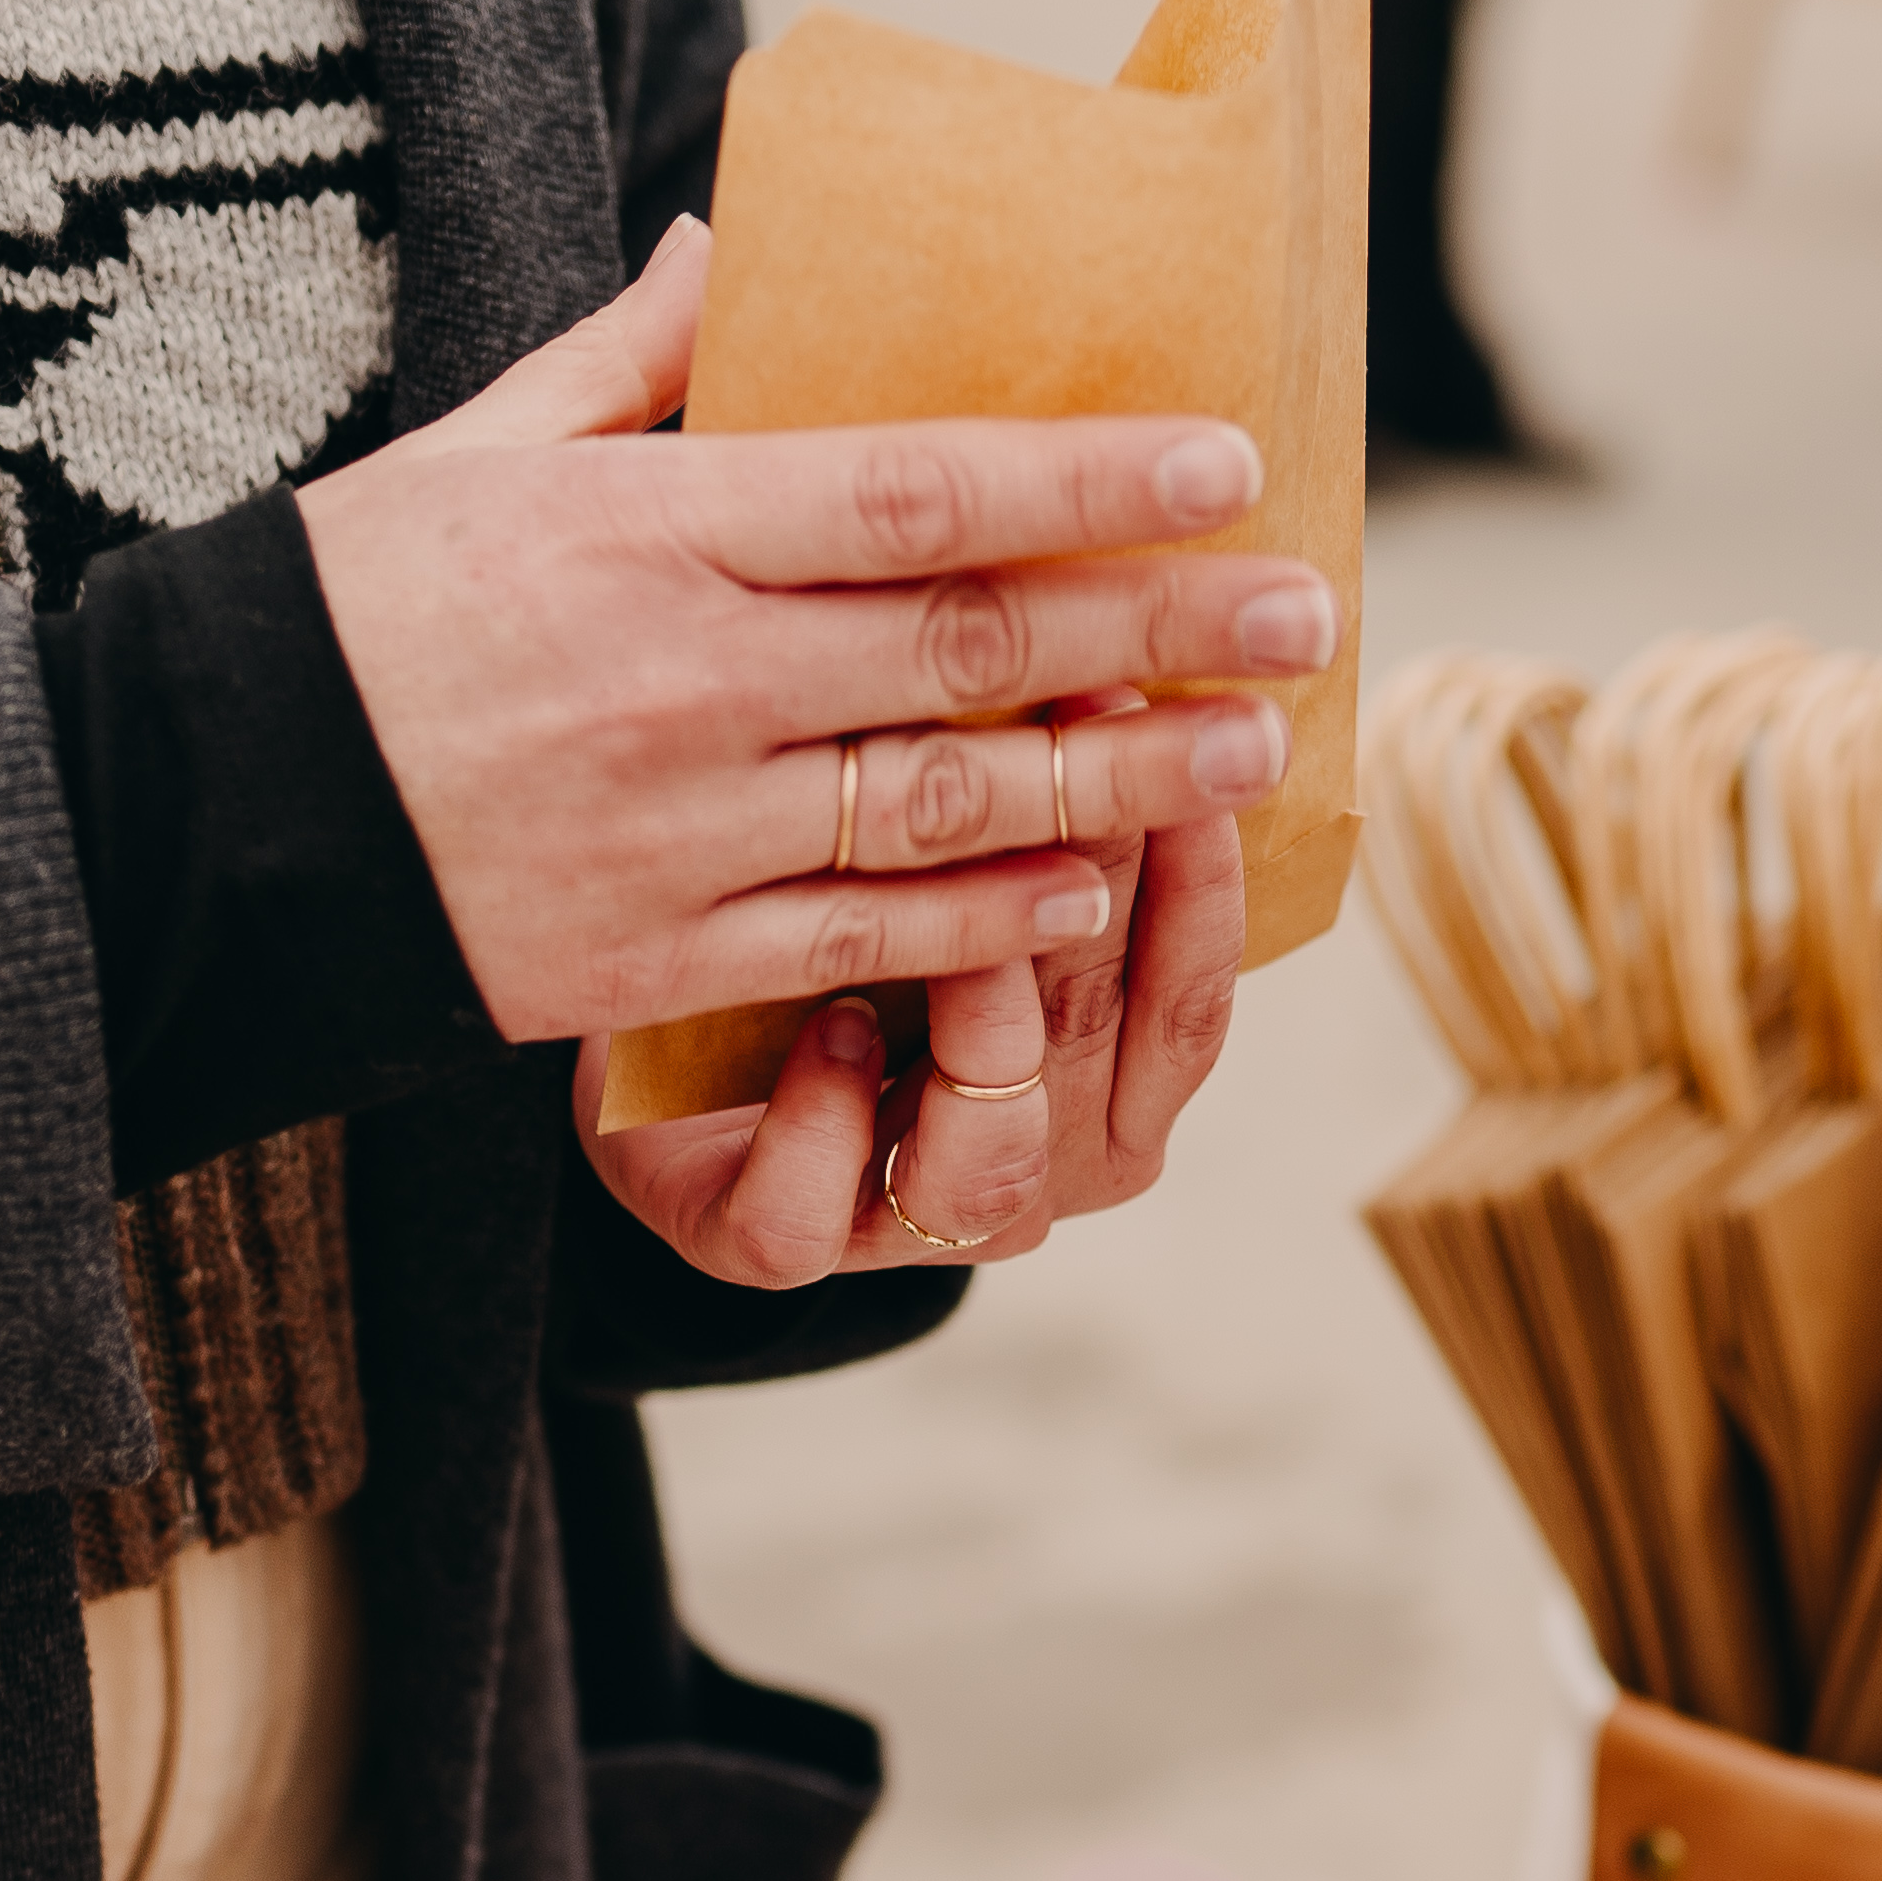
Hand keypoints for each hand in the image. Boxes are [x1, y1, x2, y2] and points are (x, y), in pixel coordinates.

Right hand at [296, 219, 1332, 1054]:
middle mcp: (687, 681)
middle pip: (974, 650)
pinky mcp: (654, 959)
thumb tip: (745, 247)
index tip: (1226, 460)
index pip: (921, 491)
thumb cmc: (340, 615)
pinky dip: (990, 924)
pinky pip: (858, 941)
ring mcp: (680, 833)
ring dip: (1118, 785)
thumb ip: (633, 362)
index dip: (1089, 479)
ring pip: (946, 806)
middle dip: (1160, 632)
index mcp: (652, 530)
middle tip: (1305, 615)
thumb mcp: (476, 449)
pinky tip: (1095, 893)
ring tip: (1250, 757)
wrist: (194, 822)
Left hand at [575, 774, 1249, 1282]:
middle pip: (1095, 1049)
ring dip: (986, 1035)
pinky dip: (820, 1123)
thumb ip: (1045, 807)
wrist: (681, 1070)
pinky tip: (826, 1024)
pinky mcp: (775, 1240)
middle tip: (1076, 737)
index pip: (1191, 997)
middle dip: (1093, 888)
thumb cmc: (844, 939)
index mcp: (1111, 1093)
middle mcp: (1038, 1167)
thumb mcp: (957, 870)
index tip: (1197, 727)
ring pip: (990, 1167)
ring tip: (965, 925)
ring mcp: (912, 1222)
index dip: (1201, 872)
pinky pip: (809, 1214)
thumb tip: (1126, 640)